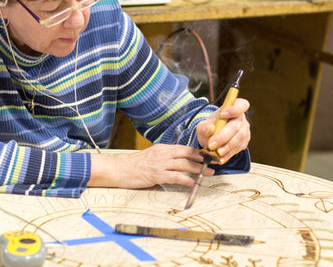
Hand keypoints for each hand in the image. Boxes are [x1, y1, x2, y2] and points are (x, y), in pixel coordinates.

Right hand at [89, 144, 214, 188]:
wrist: (119, 169)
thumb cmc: (134, 164)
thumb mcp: (151, 156)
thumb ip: (164, 158)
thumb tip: (178, 162)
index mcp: (162, 148)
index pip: (184, 148)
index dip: (198, 152)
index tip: (208, 157)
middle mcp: (163, 154)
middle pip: (187, 154)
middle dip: (202, 160)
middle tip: (213, 164)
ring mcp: (160, 164)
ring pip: (184, 164)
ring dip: (198, 170)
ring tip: (208, 174)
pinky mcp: (156, 175)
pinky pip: (175, 177)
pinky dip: (186, 180)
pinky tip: (193, 183)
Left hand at [196, 97, 250, 163]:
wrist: (212, 137)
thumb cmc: (210, 127)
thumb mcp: (203, 125)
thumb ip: (203, 126)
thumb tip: (210, 128)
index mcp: (234, 108)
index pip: (241, 105)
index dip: (234, 109)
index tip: (223, 115)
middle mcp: (241, 119)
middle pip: (236, 126)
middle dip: (223, 136)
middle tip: (211, 144)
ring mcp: (244, 131)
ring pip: (239, 139)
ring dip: (226, 147)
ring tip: (216, 153)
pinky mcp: (243, 143)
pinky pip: (237, 149)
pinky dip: (228, 155)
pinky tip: (220, 159)